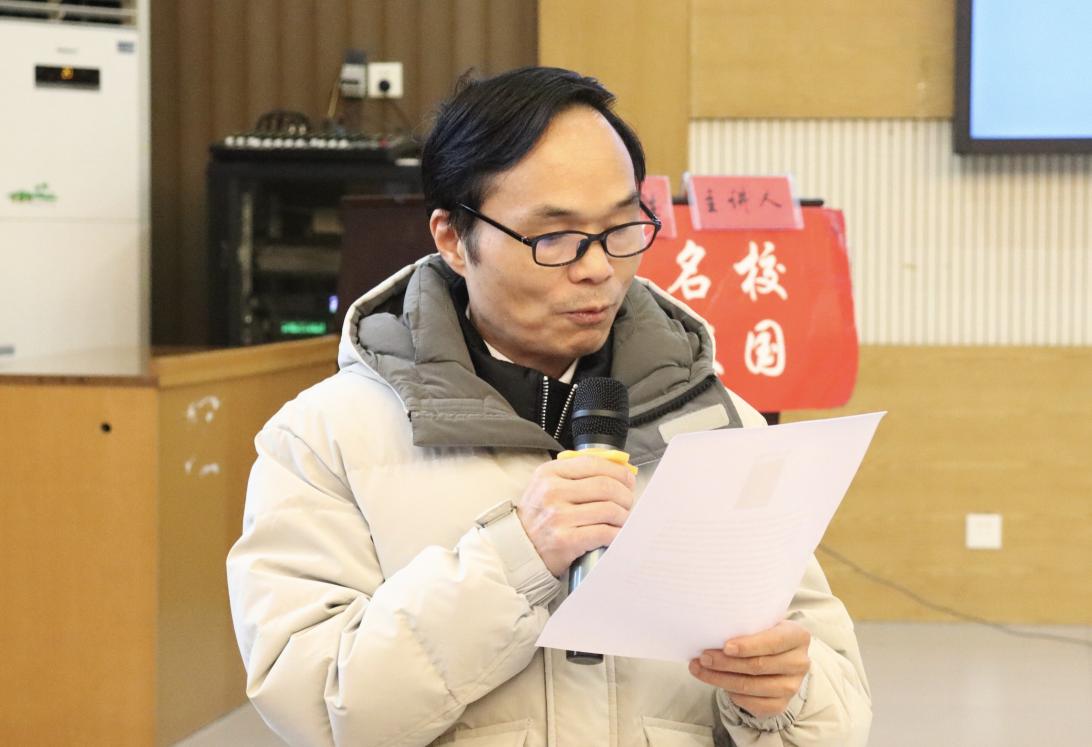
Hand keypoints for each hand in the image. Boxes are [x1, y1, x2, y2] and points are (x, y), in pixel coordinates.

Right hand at [517, 454, 634, 576]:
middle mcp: (552, 492)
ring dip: (623, 516)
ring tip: (622, 520)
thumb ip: (576, 474)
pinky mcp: (566, 540)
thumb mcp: (547, 485)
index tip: (628, 480)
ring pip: (609, 509)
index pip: (594, 464)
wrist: (518, 549)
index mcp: (549, 473)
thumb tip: (617, 470)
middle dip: (625, 495)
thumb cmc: (539, 516)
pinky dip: (617, 533)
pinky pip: (604, 532)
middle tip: (628, 503)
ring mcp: (558, 517)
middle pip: (606, 486)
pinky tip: (616, 534)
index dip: (618, 472)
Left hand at [688, 620, 810, 719]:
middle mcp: (799, 663)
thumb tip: (713, 630)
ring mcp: (792, 686)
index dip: (748, 646)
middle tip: (703, 657)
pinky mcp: (781, 704)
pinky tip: (718, 683)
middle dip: (725, 662)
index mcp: (798, 636)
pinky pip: (753, 704)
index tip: (725, 647)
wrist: (779, 656)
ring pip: (751, 686)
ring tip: (700, 669)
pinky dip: (732, 694)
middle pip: (758, 666)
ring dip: (720, 679)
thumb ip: (747, 625)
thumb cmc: (765, 634)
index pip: (772, 642)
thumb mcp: (762, 623)